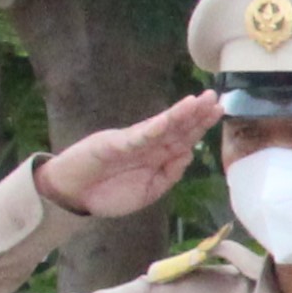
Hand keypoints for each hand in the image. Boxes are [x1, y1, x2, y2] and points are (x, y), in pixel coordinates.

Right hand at [35, 93, 222, 219]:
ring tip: (198, 101)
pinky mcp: (113, 143)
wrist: (72, 194)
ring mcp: (131, 142)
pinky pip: (137, 137)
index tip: (219, 112)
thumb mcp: (148, 190)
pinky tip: (168, 119)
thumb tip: (189, 154)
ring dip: (179, 114)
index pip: (183, 138)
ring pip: (160, 127)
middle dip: (196, 114)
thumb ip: (169, 174)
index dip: (200, 125)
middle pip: (176, 128)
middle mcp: (147, 145)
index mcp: (157, 156)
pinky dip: (153, 128)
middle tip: (215, 98)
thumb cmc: (109, 193)